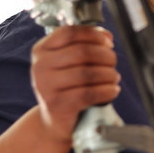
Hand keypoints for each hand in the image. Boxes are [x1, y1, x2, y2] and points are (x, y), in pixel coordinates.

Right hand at [30, 26, 120, 143]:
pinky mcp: (57, 105)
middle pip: (82, 52)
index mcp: (41, 50)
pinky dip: (107, 91)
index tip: (108, 43)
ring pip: (88, 73)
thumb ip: (85, 45)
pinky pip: (89, 93)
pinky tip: (113, 90)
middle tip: (113, 63)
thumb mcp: (69, 62)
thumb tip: (107, 35)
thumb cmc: (67, 86)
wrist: (54, 120)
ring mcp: (46, 86)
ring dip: (109, 74)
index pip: (70, 32)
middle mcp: (40, 66)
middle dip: (106, 56)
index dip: (94, 35)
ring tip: (114, 78)